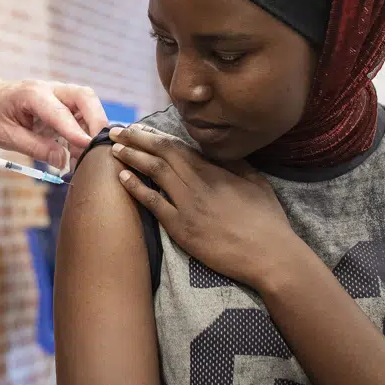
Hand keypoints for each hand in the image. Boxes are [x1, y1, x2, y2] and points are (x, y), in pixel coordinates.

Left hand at [0, 79, 108, 170]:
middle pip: (84, 96)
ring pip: (88, 102)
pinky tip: (80, 150)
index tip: (87, 145)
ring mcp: (59, 93)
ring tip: (89, 153)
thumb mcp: (7, 136)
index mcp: (32, 94)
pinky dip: (86, 130)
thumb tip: (62, 160)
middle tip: (98, 145)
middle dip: (96, 119)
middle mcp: (50, 89)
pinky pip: (82, 112)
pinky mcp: (63, 102)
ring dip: (93, 126)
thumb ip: (35, 147)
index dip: (75, 130)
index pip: (59, 112)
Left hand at [109, 124, 305, 288]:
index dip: (154, 136)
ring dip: (131, 158)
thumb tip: (220, 152)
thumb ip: (235, 164)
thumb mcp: (256, 182)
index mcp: (215, 171)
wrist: (269, 255)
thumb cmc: (267, 220)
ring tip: (114, 149)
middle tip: (116, 132)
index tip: (138, 129)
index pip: (177, 146)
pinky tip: (123, 178)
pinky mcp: (182, 228)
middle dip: (135, 140)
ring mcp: (188, 205)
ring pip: (154, 173)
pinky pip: (154, 204)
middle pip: (160, 154)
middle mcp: (198, 183)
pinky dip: (137, 188)